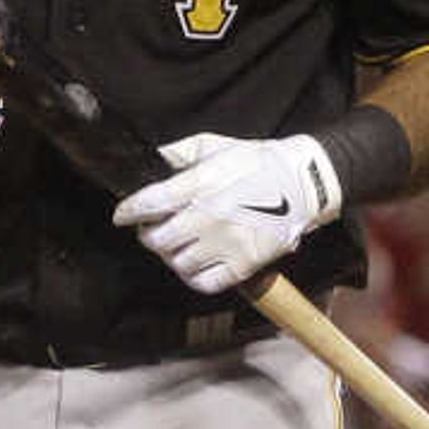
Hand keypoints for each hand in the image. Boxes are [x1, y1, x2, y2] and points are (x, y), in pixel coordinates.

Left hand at [112, 131, 343, 294]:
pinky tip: (196, 260)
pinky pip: (202, 282)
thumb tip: (147, 161)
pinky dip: (193, 275)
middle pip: (157, 239)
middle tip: (155, 228)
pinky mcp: (244, 264)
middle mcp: (212, 214)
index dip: (128, 211)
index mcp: (203, 182)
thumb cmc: (257, 162)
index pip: (150, 203)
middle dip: (149, 234)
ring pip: (176, 263)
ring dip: (171, 255)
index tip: (122, 215)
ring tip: (179, 243)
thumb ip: (177, 153)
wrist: (305, 183)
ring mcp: (229, 242)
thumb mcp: (215, 145)